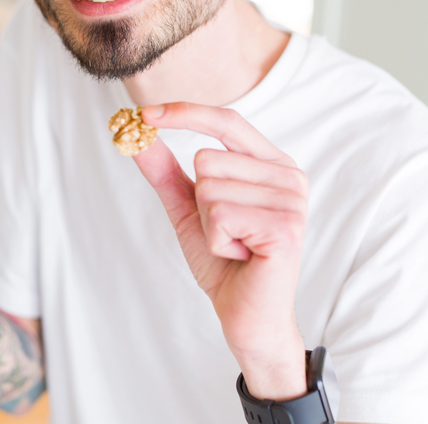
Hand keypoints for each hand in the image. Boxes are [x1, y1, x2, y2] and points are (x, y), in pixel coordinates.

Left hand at [133, 103, 308, 400]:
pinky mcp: (284, 226)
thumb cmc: (224, 262)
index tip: (144, 113)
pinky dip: (216, 240)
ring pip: (209, 187)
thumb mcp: (188, 208)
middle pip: (207, 159)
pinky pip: (219, 214)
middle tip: (224, 232)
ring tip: (234, 245)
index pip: (227, 121)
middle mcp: (289, 176)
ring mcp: (291, 200)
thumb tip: (136, 133)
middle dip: (199, 202)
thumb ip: (165, 170)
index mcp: (272, 164)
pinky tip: (241, 256)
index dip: (185, 113)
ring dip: (207, 224)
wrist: (246, 315)